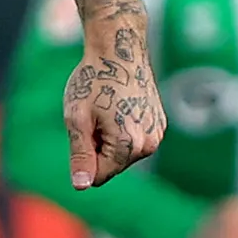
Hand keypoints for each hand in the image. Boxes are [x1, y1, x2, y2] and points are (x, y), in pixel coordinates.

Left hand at [61, 16, 163, 187]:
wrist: (119, 50)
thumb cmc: (93, 81)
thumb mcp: (78, 119)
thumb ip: (80, 155)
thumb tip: (81, 186)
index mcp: (129, 145)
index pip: (99, 176)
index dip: (84, 157)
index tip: (85, 129)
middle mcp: (149, 144)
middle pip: (112, 167)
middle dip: (98, 149)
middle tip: (95, 117)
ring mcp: (157, 134)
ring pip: (123, 156)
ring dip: (110, 140)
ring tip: (108, 111)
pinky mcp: (159, 125)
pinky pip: (134, 142)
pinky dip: (123, 131)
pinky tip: (120, 107)